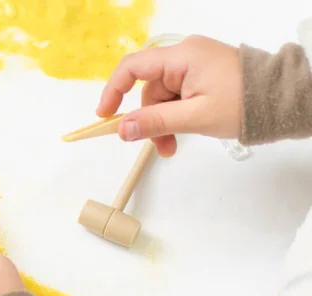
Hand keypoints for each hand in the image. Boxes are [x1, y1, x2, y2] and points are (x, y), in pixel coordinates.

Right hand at [97, 35, 242, 156]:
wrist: (282, 102)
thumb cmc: (244, 104)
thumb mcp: (195, 117)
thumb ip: (155, 122)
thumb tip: (122, 129)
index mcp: (182, 57)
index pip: (133, 67)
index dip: (113, 90)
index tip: (105, 116)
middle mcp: (184, 57)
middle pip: (149, 90)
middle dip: (148, 120)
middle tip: (157, 146)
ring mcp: (193, 67)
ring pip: (161, 98)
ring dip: (162, 123)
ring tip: (172, 146)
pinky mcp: (200, 77)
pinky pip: (176, 98)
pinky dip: (174, 117)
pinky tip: (180, 134)